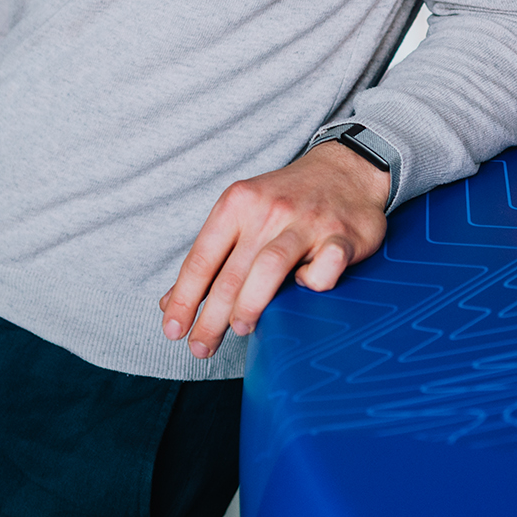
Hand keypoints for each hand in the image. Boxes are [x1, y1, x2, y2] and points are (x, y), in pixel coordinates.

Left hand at [159, 142, 389, 359]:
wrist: (346, 168)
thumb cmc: (286, 200)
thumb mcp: (241, 214)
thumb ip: (210, 259)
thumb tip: (170, 304)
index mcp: (238, 202)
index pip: (201, 258)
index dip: (184, 298)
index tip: (172, 329)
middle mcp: (269, 210)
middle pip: (231, 272)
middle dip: (211, 317)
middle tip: (200, 348)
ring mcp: (307, 222)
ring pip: (270, 268)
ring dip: (250, 305)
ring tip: (241, 330)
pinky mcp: (342, 235)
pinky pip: (325, 267)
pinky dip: (313, 283)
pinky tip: (305, 289)